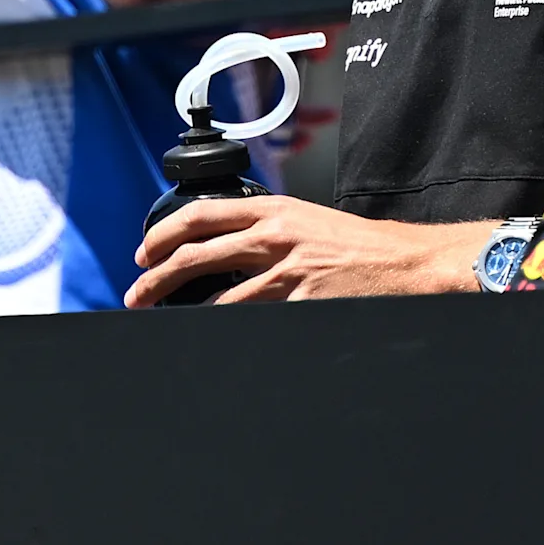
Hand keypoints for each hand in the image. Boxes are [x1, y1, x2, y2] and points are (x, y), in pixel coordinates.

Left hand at [125, 197, 482, 306]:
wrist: (405, 262)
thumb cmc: (360, 246)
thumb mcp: (307, 222)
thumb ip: (267, 231)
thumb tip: (225, 250)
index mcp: (273, 209)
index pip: (200, 215)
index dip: (163, 235)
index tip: (144, 254)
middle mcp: (274, 235)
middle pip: (195, 253)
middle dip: (156, 275)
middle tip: (137, 292)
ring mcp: (286, 270)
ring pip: (216, 294)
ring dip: (181, 308)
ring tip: (163, 319)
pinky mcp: (300, 300)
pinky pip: (250, 319)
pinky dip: (227, 328)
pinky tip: (212, 335)